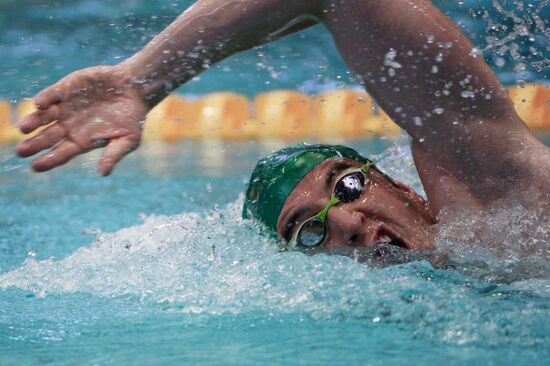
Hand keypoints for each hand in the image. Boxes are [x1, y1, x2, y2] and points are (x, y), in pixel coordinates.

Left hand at [16, 65, 147, 175]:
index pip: (61, 153)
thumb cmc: (133, 117)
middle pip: (48, 137)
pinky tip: (39, 105)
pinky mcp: (67, 89)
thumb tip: (103, 173)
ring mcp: (67, 107)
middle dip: (34, 144)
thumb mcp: (128, 139)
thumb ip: (114, 154)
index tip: (35, 166)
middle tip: (21, 151)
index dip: (49, 160)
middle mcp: (70, 125)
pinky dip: (45, 99)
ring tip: (24, 128)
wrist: (135, 88)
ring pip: (44, 117)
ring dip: (33, 122)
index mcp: (83, 141)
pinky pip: (51, 95)